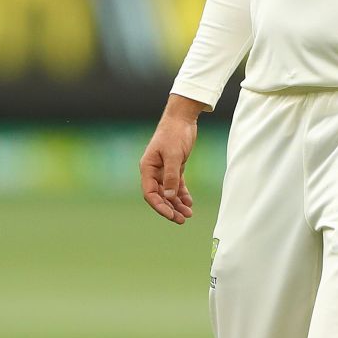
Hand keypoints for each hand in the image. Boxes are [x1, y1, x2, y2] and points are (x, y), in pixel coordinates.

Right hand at [139, 97, 203, 224]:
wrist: (182, 118)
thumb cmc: (174, 134)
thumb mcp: (174, 155)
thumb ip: (171, 177)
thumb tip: (170, 197)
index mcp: (147, 168)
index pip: (150, 193)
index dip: (160, 206)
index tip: (171, 215)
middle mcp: (153, 171)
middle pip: (159, 196)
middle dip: (170, 208)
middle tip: (182, 220)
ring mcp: (163, 169)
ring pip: (169, 192)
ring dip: (177, 204)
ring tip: (188, 214)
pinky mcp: (174, 167)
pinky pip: (176, 185)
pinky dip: (182, 194)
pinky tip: (189, 202)